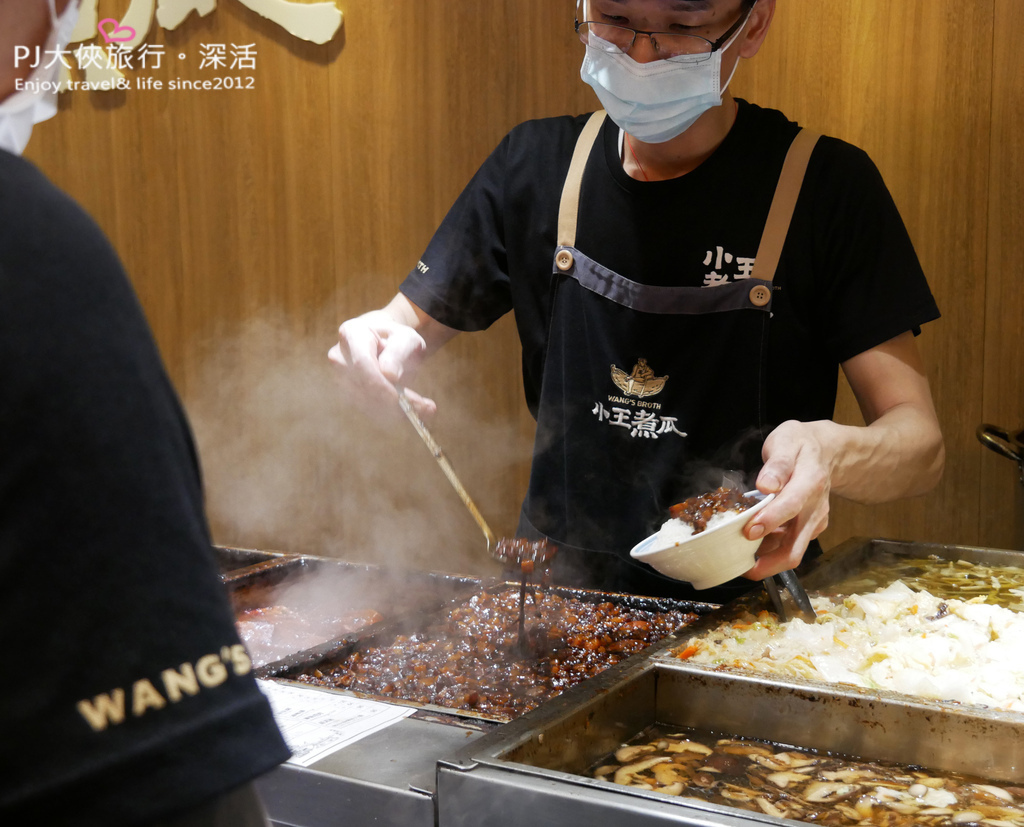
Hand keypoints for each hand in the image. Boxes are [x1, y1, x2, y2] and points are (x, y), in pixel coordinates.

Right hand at [327, 309, 435, 419]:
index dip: (379, 384)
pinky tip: (412, 411)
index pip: (362, 364)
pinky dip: (391, 414)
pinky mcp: (348, 393)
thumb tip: (389, 374)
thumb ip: (399, 351)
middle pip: (362, 386)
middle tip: (426, 408)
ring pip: (365, 402)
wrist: (388, 345)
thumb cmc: (398, 338)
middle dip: (392, 402)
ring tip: (425, 408)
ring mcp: (340, 377)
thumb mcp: (407, 338)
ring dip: (395, 411)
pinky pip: (368, 409)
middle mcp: (340, 356)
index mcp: (352, 333)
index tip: (401, 398)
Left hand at [741, 419, 834, 579]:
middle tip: (740, 567)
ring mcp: (814, 521)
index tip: (748, 531)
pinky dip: (770, 549)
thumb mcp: (786, 441)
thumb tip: (766, 485)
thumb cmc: (800, 444)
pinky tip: (751, 543)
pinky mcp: (810, 528)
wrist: (826, 451)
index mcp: (809, 482)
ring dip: (766, 560)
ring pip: (792, 551)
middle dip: (767, 564)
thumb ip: (777, 463)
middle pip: (795, 548)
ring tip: (737, 557)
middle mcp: (815, 508)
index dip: (770, 521)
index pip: (791, 506)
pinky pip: (790, 544)